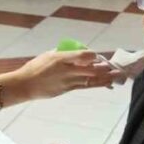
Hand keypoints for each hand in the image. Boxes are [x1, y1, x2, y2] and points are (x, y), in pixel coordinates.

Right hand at [2, 50, 116, 104]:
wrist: (25, 85)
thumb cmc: (35, 67)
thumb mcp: (48, 55)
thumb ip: (63, 53)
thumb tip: (76, 53)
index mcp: (61, 58)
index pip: (83, 55)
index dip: (93, 56)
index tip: (97, 56)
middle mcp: (67, 70)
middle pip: (91, 69)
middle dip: (105, 68)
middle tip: (117, 67)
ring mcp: (68, 81)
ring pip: (91, 79)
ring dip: (106, 77)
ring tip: (118, 75)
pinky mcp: (68, 89)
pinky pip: (86, 86)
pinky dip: (97, 84)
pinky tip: (107, 83)